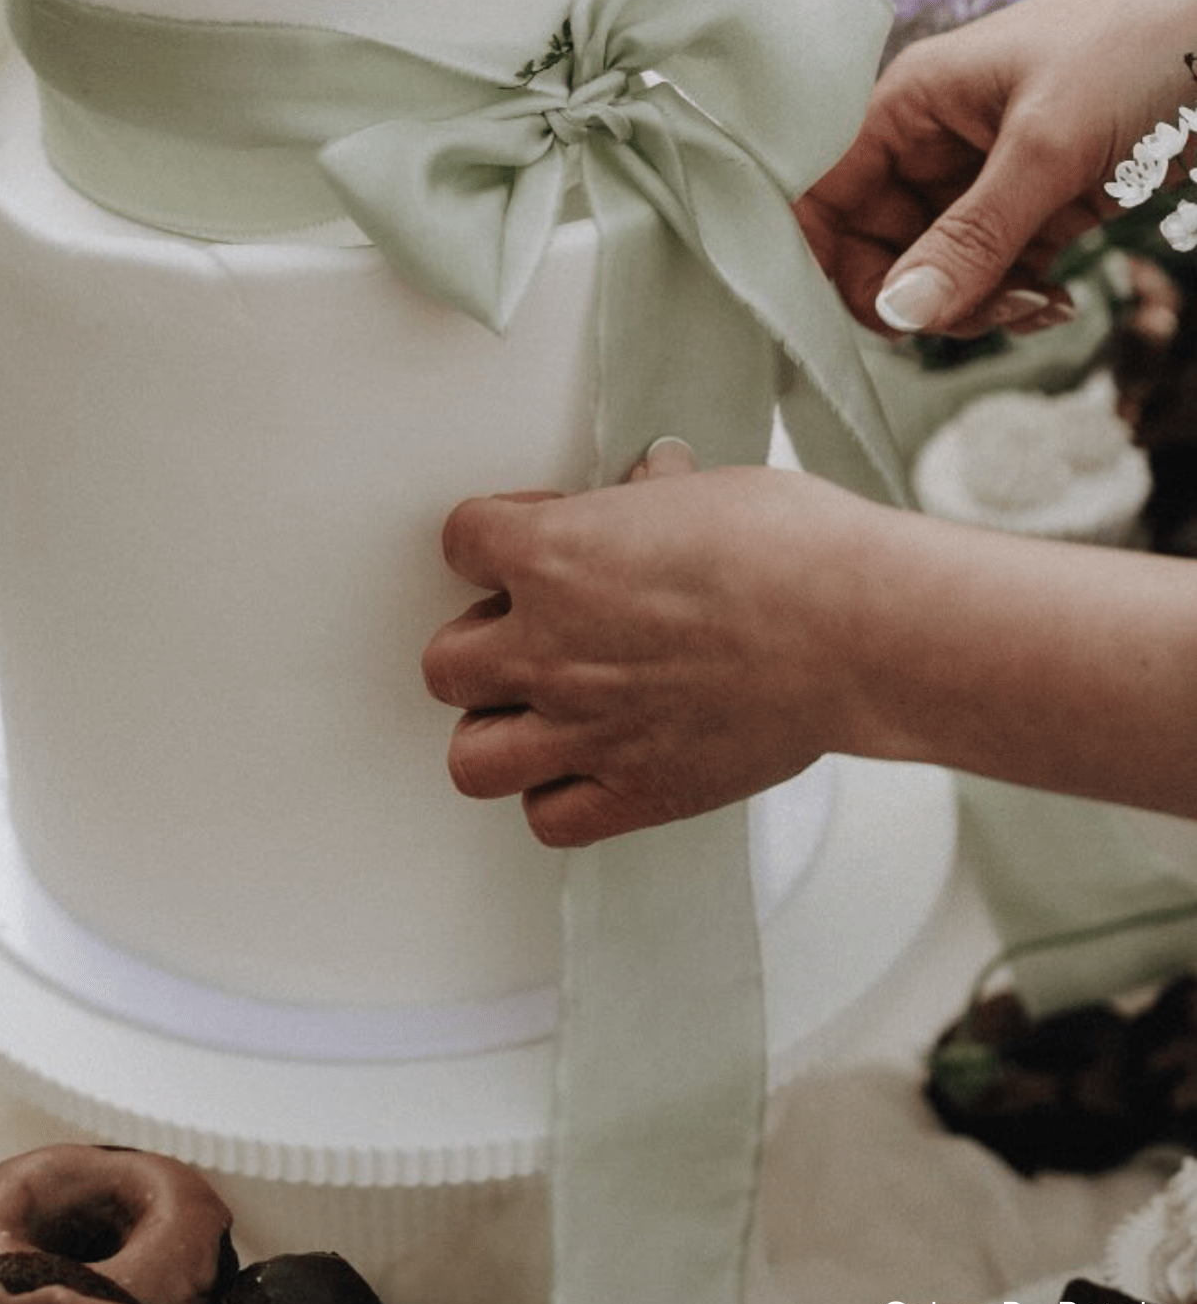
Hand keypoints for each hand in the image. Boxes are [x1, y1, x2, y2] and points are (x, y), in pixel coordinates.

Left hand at [421, 441, 867, 846]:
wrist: (859, 628)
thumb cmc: (792, 549)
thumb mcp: (705, 490)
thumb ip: (652, 497)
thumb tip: (652, 484)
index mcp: (552, 557)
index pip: (459, 542)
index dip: (491, 540)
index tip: (527, 541)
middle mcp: (549, 649)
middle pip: (444, 665)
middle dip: (482, 647)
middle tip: (530, 634)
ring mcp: (586, 729)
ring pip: (472, 758)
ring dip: (497, 733)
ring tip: (541, 711)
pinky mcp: (636, 792)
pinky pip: (548, 819)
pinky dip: (558, 799)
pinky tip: (591, 765)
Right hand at [797, 0, 1196, 336]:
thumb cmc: (1141, 46)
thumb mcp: (1049, 146)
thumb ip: (971, 239)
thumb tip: (900, 316)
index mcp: (907, 105)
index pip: (822, 196)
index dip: (827, 260)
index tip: (876, 315)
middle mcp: (931, 143)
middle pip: (877, 249)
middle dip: (922, 295)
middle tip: (985, 312)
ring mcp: (984, 178)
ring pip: (939, 272)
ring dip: (979, 305)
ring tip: (1039, 304)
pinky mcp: (1039, 206)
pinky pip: (997, 273)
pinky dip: (1019, 299)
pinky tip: (1059, 301)